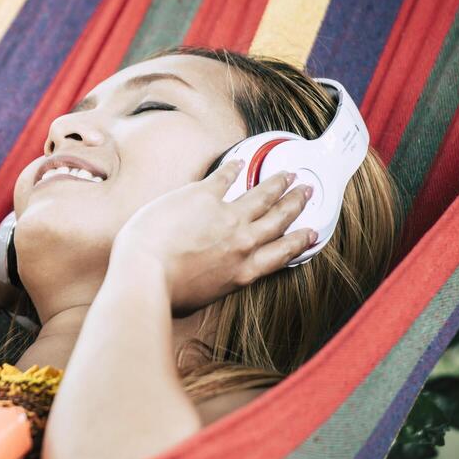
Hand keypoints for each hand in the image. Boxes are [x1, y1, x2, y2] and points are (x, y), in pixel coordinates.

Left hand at [110, 160, 316, 314]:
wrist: (145, 274)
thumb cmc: (166, 294)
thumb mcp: (205, 296)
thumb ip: (219, 280)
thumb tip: (213, 274)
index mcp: (244, 271)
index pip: (282, 253)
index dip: (300, 240)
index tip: (312, 232)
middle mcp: (243, 243)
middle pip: (278, 219)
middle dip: (295, 204)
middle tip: (306, 192)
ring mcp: (226, 217)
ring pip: (262, 195)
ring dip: (277, 183)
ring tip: (288, 175)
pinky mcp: (203, 196)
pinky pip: (225, 176)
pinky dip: (235, 167)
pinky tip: (240, 162)